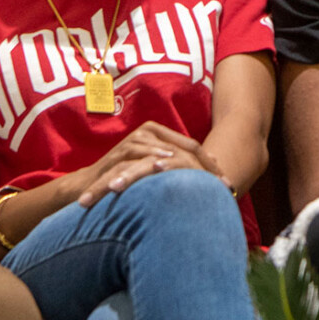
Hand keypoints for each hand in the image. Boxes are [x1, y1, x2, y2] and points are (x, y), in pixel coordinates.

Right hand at [77, 119, 219, 206]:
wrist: (90, 187)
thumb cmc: (128, 181)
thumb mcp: (156, 172)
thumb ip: (179, 167)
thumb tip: (216, 168)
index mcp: (160, 134)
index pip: (193, 147)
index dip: (211, 164)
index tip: (227, 181)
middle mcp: (149, 132)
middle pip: (186, 146)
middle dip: (206, 166)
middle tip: (222, 183)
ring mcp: (135, 140)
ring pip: (169, 150)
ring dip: (188, 166)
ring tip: (204, 180)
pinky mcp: (120, 152)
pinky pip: (144, 156)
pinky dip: (157, 162)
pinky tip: (168, 170)